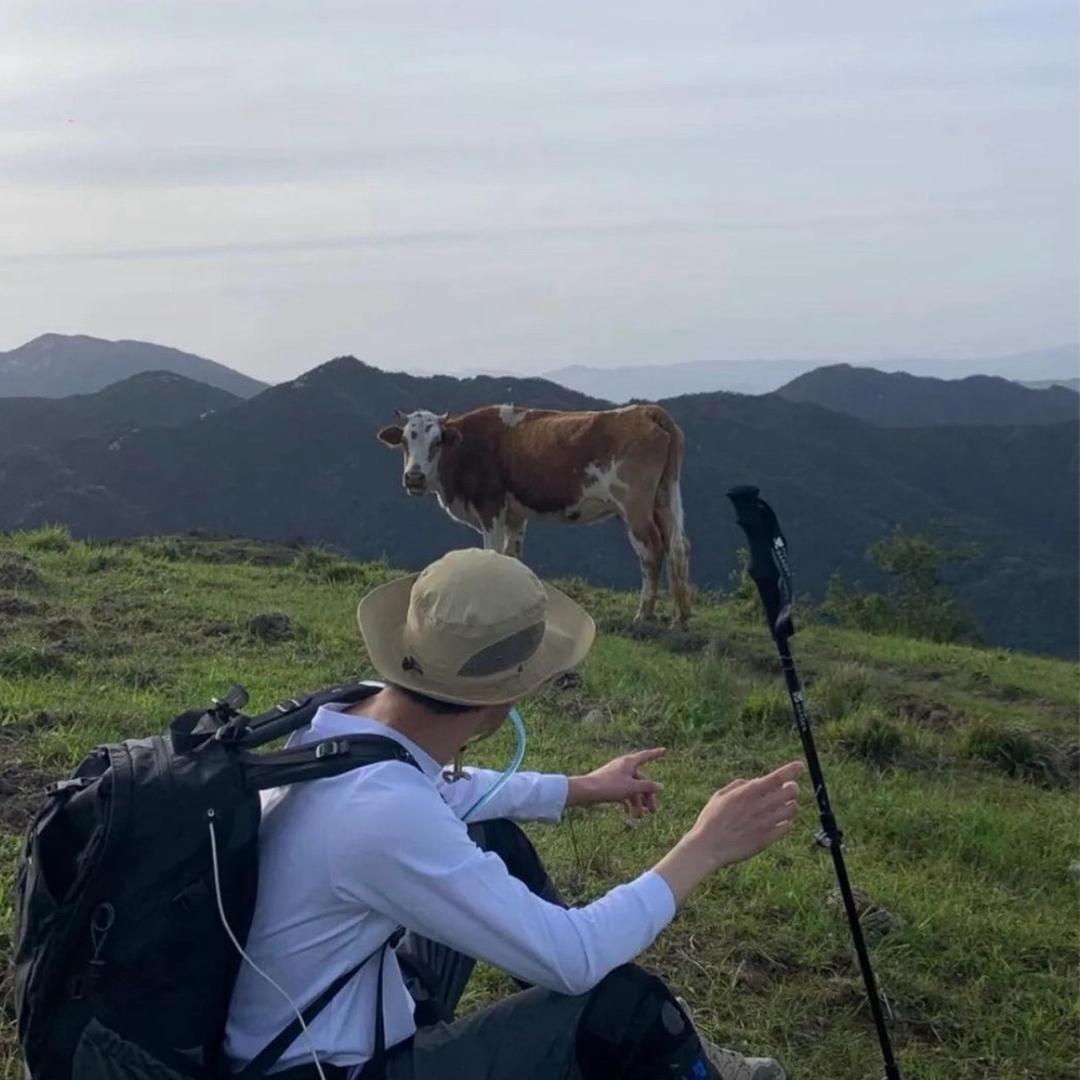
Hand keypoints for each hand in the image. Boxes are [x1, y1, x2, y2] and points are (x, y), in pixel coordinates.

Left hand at [567, 748, 664, 815]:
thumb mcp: (632, 787)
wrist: (587, 792)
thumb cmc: (609, 786)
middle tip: (653, 811)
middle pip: (641, 780)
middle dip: (647, 796)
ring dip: (637, 803)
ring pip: (632, 789)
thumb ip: (647, 786)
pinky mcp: (609, 785)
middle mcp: (623, 767)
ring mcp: (616, 776)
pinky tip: (629, 813)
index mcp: (629, 762)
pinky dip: (627, 802)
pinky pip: (623, 793)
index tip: (664, 750)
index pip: (646, 756)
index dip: (655, 754)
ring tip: (639, 816)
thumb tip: (661, 786)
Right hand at [654, 760, 802, 903]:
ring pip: (792, 809)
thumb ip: (739, 785)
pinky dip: (785, 822)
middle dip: (792, 788)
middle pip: (791, 792)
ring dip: (790, 805)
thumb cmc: (711, 820)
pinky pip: (787, 827)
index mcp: (748, 793)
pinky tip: (776, 822)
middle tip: (788, 789)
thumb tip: (757, 780)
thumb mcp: (720, 796)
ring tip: (781, 806)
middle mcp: (760, 806)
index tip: (799, 765)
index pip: (777, 777)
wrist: (708, 847)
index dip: (792, 770)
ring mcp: (766, 823)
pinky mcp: (768, 839)